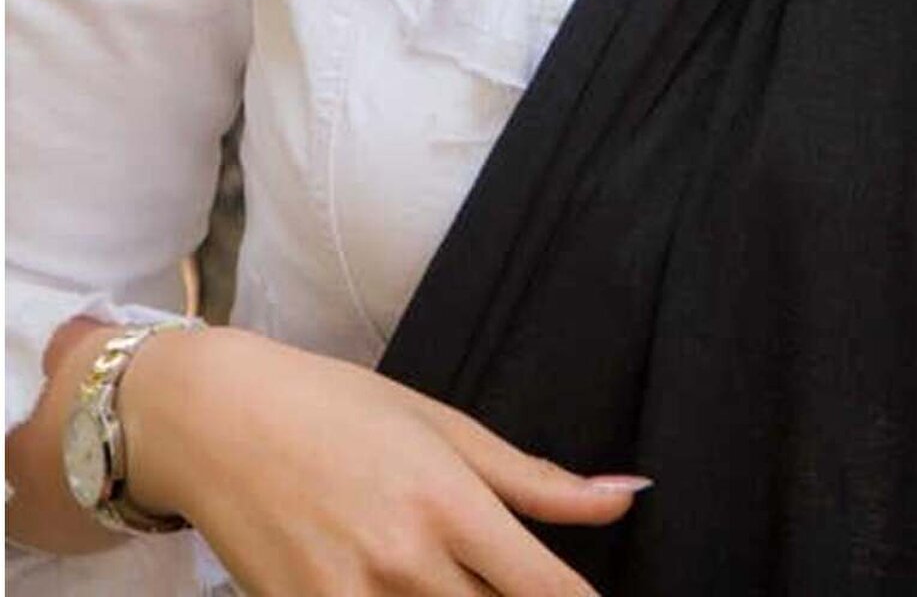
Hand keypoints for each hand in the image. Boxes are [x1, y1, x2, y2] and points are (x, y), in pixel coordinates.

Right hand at [121, 323, 649, 594]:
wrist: (219, 420)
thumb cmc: (338, 408)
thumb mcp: (444, 426)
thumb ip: (536, 478)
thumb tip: (628, 495)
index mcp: (449, 502)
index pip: (543, 589)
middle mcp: (404, 561)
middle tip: (518, 591)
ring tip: (454, 583)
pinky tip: (408, 595)